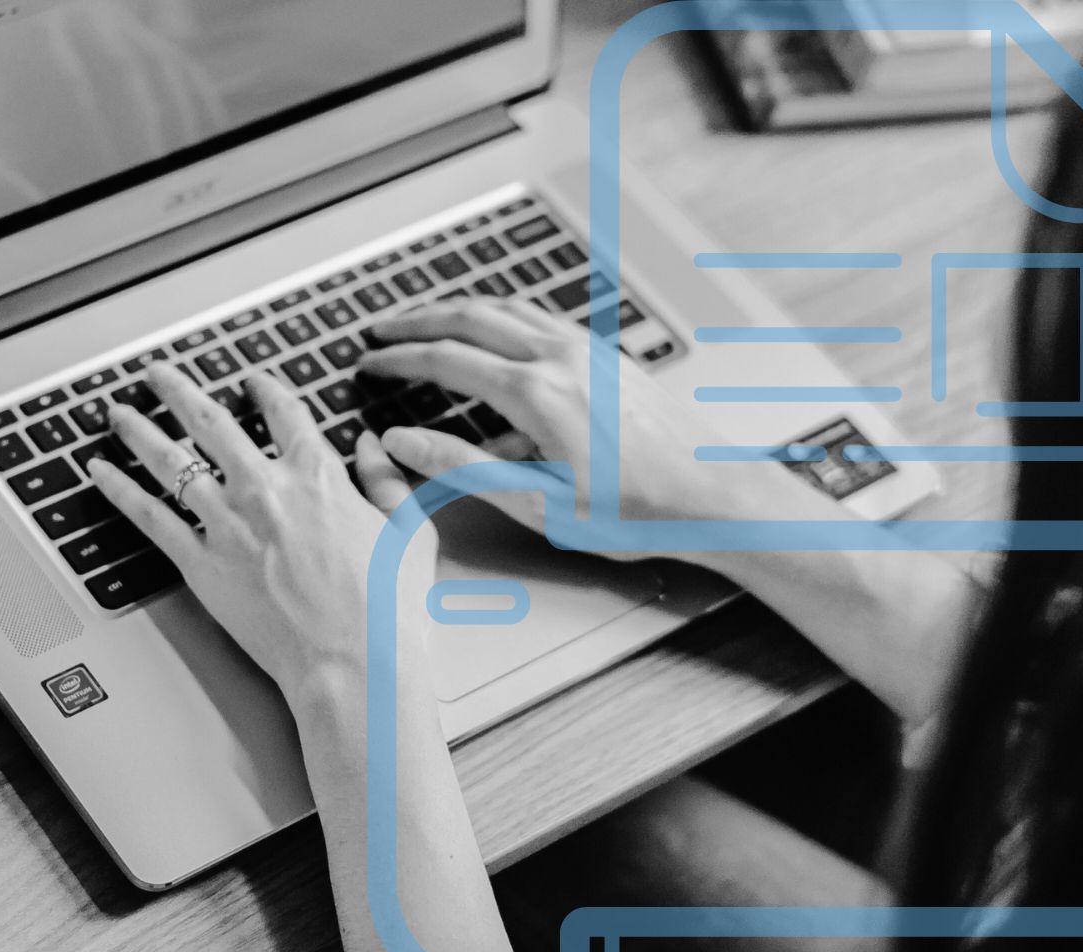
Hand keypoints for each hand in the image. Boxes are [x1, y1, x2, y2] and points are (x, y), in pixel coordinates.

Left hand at [84, 366, 434, 700]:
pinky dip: (121, 489)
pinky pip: (150, 517)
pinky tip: (101, 471)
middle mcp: (264, 489)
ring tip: (119, 412)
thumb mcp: (410, 530)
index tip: (251, 381)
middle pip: (211, 423)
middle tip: (158, 373)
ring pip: (171, 461)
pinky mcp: (200, 564)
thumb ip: (387, 480)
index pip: (283, 413)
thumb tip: (373, 446)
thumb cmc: (388, 608)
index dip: (264, 390)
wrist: (352, 661)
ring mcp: (227, 524)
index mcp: (317, 476)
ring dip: (140, 429)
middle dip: (179, 391)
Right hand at [359, 299, 856, 559]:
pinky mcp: (608, 356)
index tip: (369, 362)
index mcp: (537, 394)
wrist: (713, 495)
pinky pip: (541, 320)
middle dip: (418, 319)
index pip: (446, 359)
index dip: (399, 359)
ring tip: (427, 321)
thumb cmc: (636, 511)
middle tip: (380, 328)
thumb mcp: (537, 504)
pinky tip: (495, 338)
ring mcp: (588, 350)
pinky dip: (501, 318)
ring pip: (508, 309)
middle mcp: (562, 358)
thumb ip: (463, 469)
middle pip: (472, 316)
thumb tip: (404, 442)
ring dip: (460, 310)